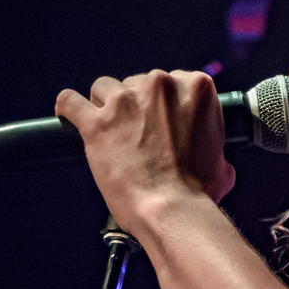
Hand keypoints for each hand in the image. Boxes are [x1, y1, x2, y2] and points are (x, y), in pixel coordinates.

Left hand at [56, 70, 235, 236]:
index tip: (159, 119)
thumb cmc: (197, 191)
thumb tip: (217, 164)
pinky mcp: (97, 122)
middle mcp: (160, 86)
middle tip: (137, 134)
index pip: (173, 79)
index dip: (162, 102)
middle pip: (138, 82)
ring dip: (105, 105)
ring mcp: (126, 101)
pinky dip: (68, 107)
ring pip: (105, 88)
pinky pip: (71, 101)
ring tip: (108, 130)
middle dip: (136, 106)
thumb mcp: (221, 164)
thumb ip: (214, 149)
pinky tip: (67, 114)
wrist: (171, 209)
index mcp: (196, 88)